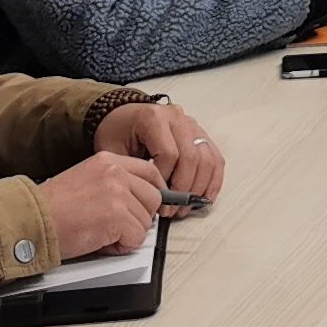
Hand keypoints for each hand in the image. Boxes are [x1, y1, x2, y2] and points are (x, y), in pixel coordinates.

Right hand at [37, 151, 164, 258]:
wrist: (32, 221)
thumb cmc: (50, 207)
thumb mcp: (85, 179)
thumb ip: (113, 183)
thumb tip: (138, 199)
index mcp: (107, 160)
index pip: (150, 171)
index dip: (153, 192)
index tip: (149, 205)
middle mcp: (115, 172)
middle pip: (154, 197)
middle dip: (140, 217)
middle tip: (118, 226)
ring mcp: (118, 193)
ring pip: (146, 221)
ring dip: (127, 234)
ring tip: (101, 233)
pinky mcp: (117, 216)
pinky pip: (136, 239)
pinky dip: (121, 247)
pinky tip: (100, 241)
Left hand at [93, 101, 224, 201]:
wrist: (122, 116)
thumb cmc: (116, 132)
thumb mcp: (112, 150)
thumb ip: (130, 172)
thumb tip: (148, 199)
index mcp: (154, 118)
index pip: (169, 154)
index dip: (164, 181)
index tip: (156, 198)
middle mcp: (177, 117)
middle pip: (192, 157)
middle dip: (184, 189)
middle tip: (172, 210)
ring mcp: (191, 125)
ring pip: (207, 159)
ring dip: (200, 187)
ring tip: (185, 207)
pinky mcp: (200, 134)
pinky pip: (215, 158)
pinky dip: (213, 180)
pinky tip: (205, 197)